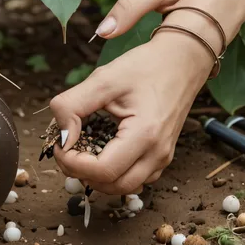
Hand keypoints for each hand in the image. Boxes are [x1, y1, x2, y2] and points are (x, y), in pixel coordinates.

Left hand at [50, 0, 241, 194]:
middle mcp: (158, 152)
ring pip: (125, 187)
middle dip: (82, 173)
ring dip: (98, 176)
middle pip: (113, 187)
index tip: (59, 143)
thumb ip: (73, 106)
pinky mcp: (163, 154)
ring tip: (82, 149)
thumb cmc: (147, 65)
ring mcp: (163, 156)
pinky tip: (101, 148)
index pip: (102, 172)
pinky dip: (114, 172)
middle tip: (66, 149)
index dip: (73, 163)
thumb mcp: (104, 79)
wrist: (184, 57)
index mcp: (145, 135)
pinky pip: (135, 177)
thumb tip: (60, 135)